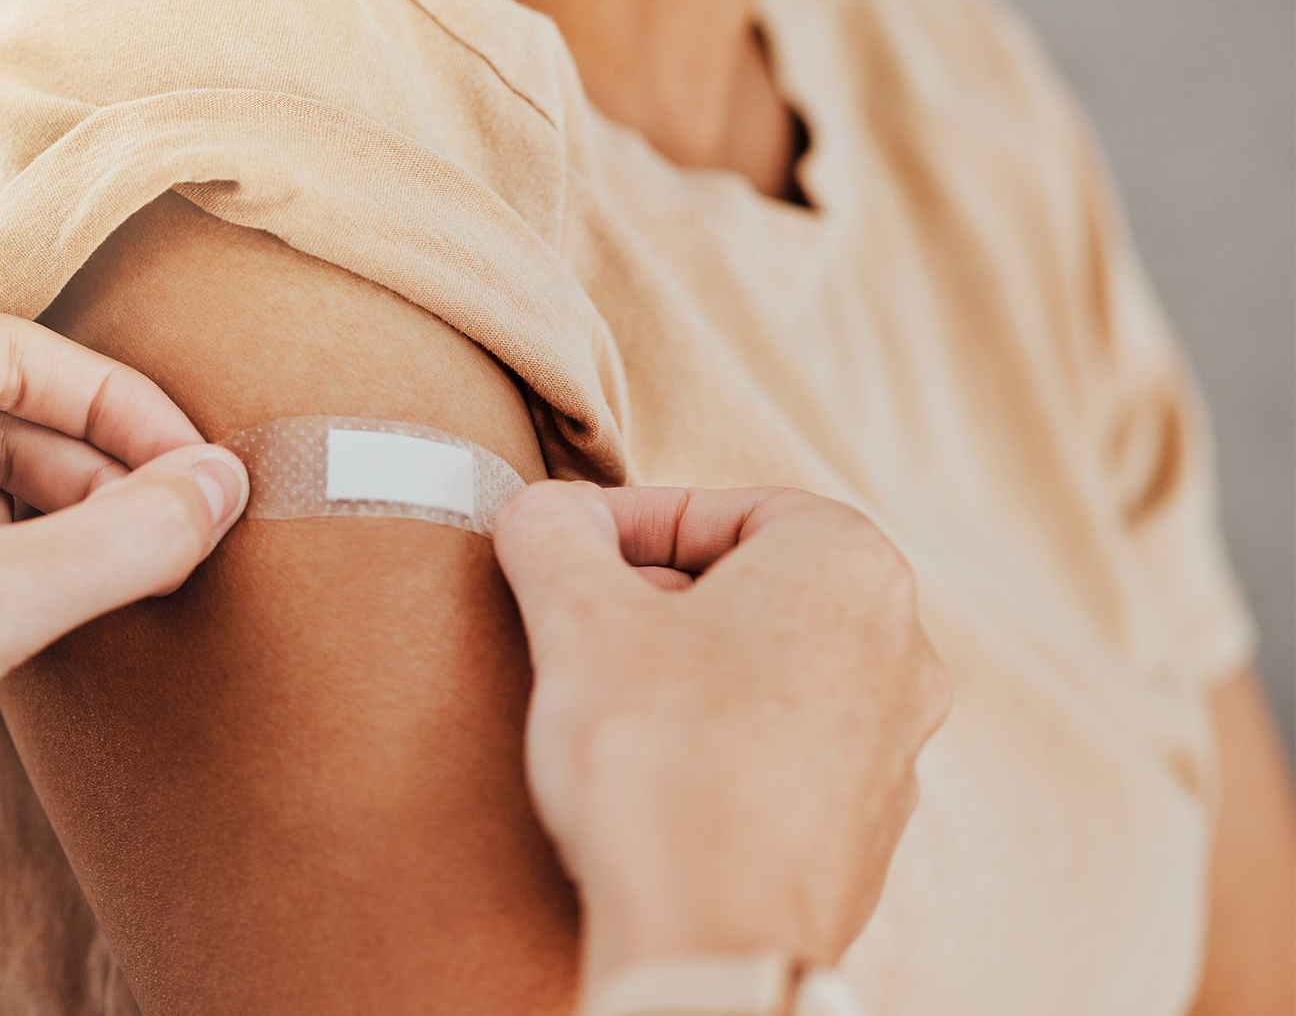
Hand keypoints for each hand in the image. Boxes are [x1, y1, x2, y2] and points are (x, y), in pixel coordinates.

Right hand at [494, 483, 950, 981]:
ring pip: (773, 668)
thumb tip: (544, 511)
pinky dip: (720, 743)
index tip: (565, 552)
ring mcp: (893, 746)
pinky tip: (654, 776)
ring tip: (609, 701)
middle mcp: (899, 648)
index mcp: (849, 566)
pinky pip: (784, 751)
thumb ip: (553, 532)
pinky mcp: (865, 827)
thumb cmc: (661, 762)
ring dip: (691, 669)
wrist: (713, 937)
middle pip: (756, 584)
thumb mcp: (577, 617)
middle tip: (580, 624)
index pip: (727, 506)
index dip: (630, 520)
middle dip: (659, 595)